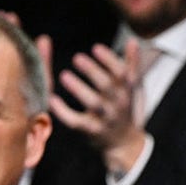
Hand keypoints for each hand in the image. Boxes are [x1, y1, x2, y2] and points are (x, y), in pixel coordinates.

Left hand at [49, 39, 146, 173]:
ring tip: (64, 75)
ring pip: (93, 104)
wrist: (124, 143)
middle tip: (77, 57)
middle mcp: (117, 104)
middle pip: (107, 86)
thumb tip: (133, 41)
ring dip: (79, 89)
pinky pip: (76, 121)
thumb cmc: (124, 108)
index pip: (122, 73)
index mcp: (126, 91)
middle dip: (93, 71)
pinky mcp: (89, 131)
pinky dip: (64, 111)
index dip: (109, 60)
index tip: (95, 48)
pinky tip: (52, 99)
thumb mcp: (131, 88)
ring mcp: (104, 119)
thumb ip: (131, 65)